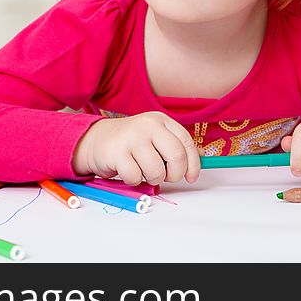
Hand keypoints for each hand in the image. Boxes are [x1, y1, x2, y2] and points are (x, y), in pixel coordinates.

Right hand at [72, 111, 200, 184]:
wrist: (97, 140)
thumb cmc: (131, 143)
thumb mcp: (155, 138)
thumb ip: (175, 146)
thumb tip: (203, 159)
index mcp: (161, 120)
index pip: (187, 142)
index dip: (193, 164)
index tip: (191, 177)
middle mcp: (148, 125)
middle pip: (176, 156)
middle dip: (175, 174)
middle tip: (166, 178)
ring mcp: (132, 137)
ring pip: (156, 171)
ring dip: (152, 179)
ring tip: (143, 171)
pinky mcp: (117, 152)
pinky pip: (136, 177)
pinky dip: (134, 180)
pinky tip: (128, 171)